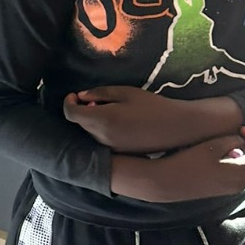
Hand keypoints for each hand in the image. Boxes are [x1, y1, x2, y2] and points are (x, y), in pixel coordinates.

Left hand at [65, 85, 240, 152]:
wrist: (175, 128)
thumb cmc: (152, 106)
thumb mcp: (126, 92)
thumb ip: (100, 93)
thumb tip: (81, 96)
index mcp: (101, 120)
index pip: (71, 113)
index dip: (69, 102)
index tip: (74, 95)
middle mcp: (101, 137)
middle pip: (79, 123)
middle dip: (82, 110)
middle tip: (95, 99)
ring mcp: (109, 147)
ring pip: (89, 132)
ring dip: (91, 120)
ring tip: (109, 109)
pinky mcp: (117, 152)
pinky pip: (100, 140)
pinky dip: (101, 129)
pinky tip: (117, 122)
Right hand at [111, 127, 244, 202]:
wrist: (167, 182)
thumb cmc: (187, 163)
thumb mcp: (212, 146)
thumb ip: (233, 141)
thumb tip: (242, 140)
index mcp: (240, 172)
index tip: (244, 128)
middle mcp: (241, 183)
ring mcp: (233, 187)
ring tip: (236, 141)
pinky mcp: (225, 188)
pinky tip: (227, 152)